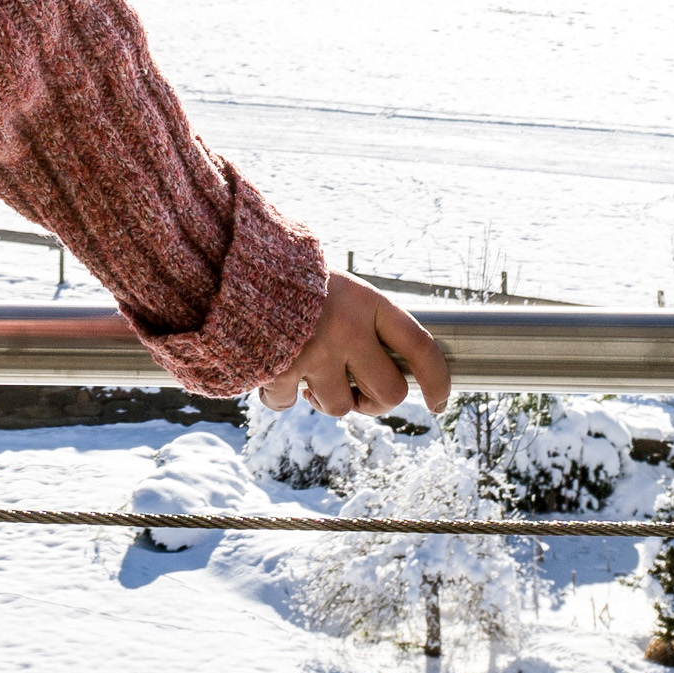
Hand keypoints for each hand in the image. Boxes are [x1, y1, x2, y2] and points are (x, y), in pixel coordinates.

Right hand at [257, 274, 452, 417]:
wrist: (234, 266)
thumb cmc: (292, 279)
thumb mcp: (340, 287)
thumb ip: (365, 321)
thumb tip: (389, 368)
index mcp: (368, 302)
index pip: (420, 346)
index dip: (437, 379)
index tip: (439, 402)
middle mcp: (348, 329)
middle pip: (389, 391)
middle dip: (374, 402)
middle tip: (357, 394)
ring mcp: (315, 352)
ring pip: (339, 406)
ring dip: (324, 399)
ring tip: (307, 375)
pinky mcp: (279, 369)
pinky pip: (288, 404)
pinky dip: (280, 396)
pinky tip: (273, 372)